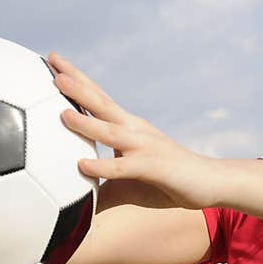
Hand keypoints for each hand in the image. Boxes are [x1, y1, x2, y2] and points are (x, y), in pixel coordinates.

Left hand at [47, 53, 223, 209]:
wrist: (210, 181)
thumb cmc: (168, 180)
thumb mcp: (129, 179)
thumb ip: (102, 186)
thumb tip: (75, 202)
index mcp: (128, 127)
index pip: (98, 97)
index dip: (77, 79)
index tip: (53, 61)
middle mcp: (135, 130)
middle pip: (101, 102)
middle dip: (77, 84)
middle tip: (52, 66)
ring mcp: (145, 147)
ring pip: (111, 131)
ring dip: (87, 122)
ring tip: (62, 113)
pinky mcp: (153, 168)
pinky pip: (124, 167)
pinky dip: (103, 165)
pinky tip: (82, 165)